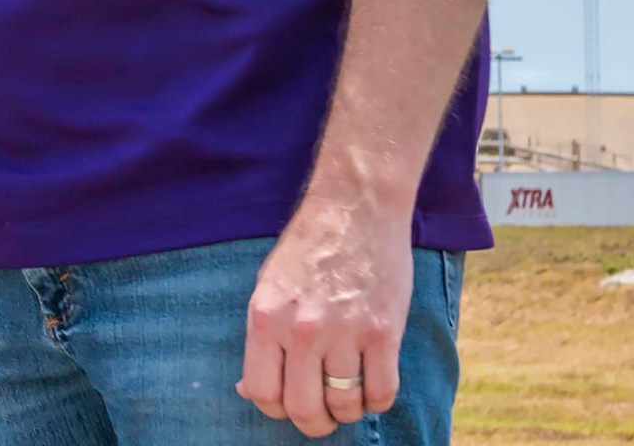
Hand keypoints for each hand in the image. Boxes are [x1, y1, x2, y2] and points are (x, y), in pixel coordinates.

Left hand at [238, 195, 411, 436]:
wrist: (354, 209)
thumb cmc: (306, 249)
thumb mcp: (266, 288)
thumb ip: (261, 340)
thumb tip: (249, 389)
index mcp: (266, 318)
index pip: (262, 392)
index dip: (275, 409)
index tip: (287, 405)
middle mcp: (303, 330)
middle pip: (304, 409)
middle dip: (312, 423)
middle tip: (321, 418)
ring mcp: (346, 332)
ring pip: (345, 405)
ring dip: (346, 413)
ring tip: (347, 399)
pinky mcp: (384, 332)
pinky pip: (382, 392)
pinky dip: (376, 402)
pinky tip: (371, 388)